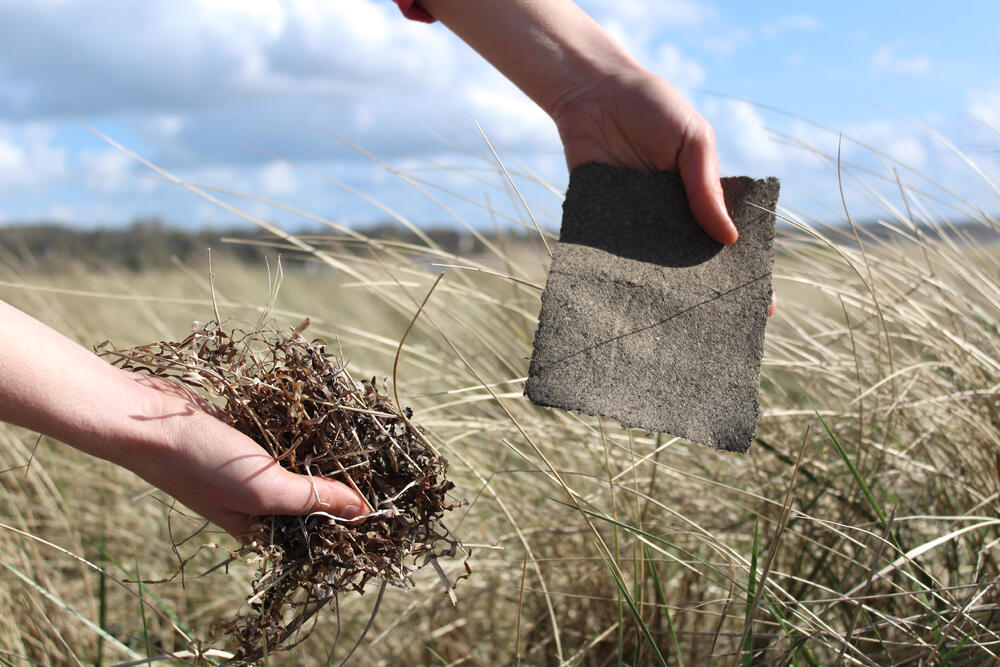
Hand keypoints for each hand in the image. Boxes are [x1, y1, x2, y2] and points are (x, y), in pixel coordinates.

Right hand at [121, 371, 367, 537]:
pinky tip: (333, 411)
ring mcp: (251, 466)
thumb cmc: (200, 463)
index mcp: (260, 525)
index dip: (347, 518)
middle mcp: (258, 499)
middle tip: (386, 460)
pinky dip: (306, 425)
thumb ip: (312, 498)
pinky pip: (287, 433)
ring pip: (303, 459)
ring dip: (328, 447)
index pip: (315, 529)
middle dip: (344, 476)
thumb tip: (363, 513)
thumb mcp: (262, 488)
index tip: (387, 501)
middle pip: (313, 492)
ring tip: (369, 433)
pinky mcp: (247, 435)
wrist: (145, 417)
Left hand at [551, 67, 776, 314]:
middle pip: (691, 265)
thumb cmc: (652, 108)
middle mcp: (670, 219)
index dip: (745, 273)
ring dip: (661, 296)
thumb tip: (727, 239)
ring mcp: (635, 225)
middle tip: (719, 330)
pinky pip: (610, 256)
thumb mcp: (693, 140)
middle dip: (705, 296)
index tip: (761, 306)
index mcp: (701, 200)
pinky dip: (617, 277)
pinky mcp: (599, 224)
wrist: (592, 93)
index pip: (728, 242)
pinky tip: (627, 302)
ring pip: (652, 269)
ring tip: (674, 329)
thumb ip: (706, 187)